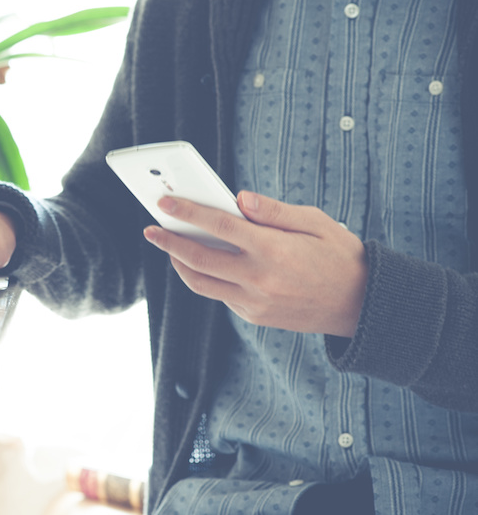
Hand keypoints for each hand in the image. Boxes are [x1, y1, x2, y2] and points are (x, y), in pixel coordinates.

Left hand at [142, 191, 366, 336]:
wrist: (363, 306)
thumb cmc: (340, 256)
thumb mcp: (316, 222)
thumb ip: (274, 211)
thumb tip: (239, 198)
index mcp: (274, 250)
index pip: (220, 226)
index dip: (188, 212)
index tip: (165, 203)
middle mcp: (260, 279)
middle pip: (199, 259)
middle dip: (169, 241)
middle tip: (150, 228)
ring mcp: (255, 302)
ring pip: (202, 283)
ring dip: (180, 264)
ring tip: (169, 246)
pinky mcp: (255, 316)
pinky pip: (221, 295)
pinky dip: (206, 278)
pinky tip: (201, 262)